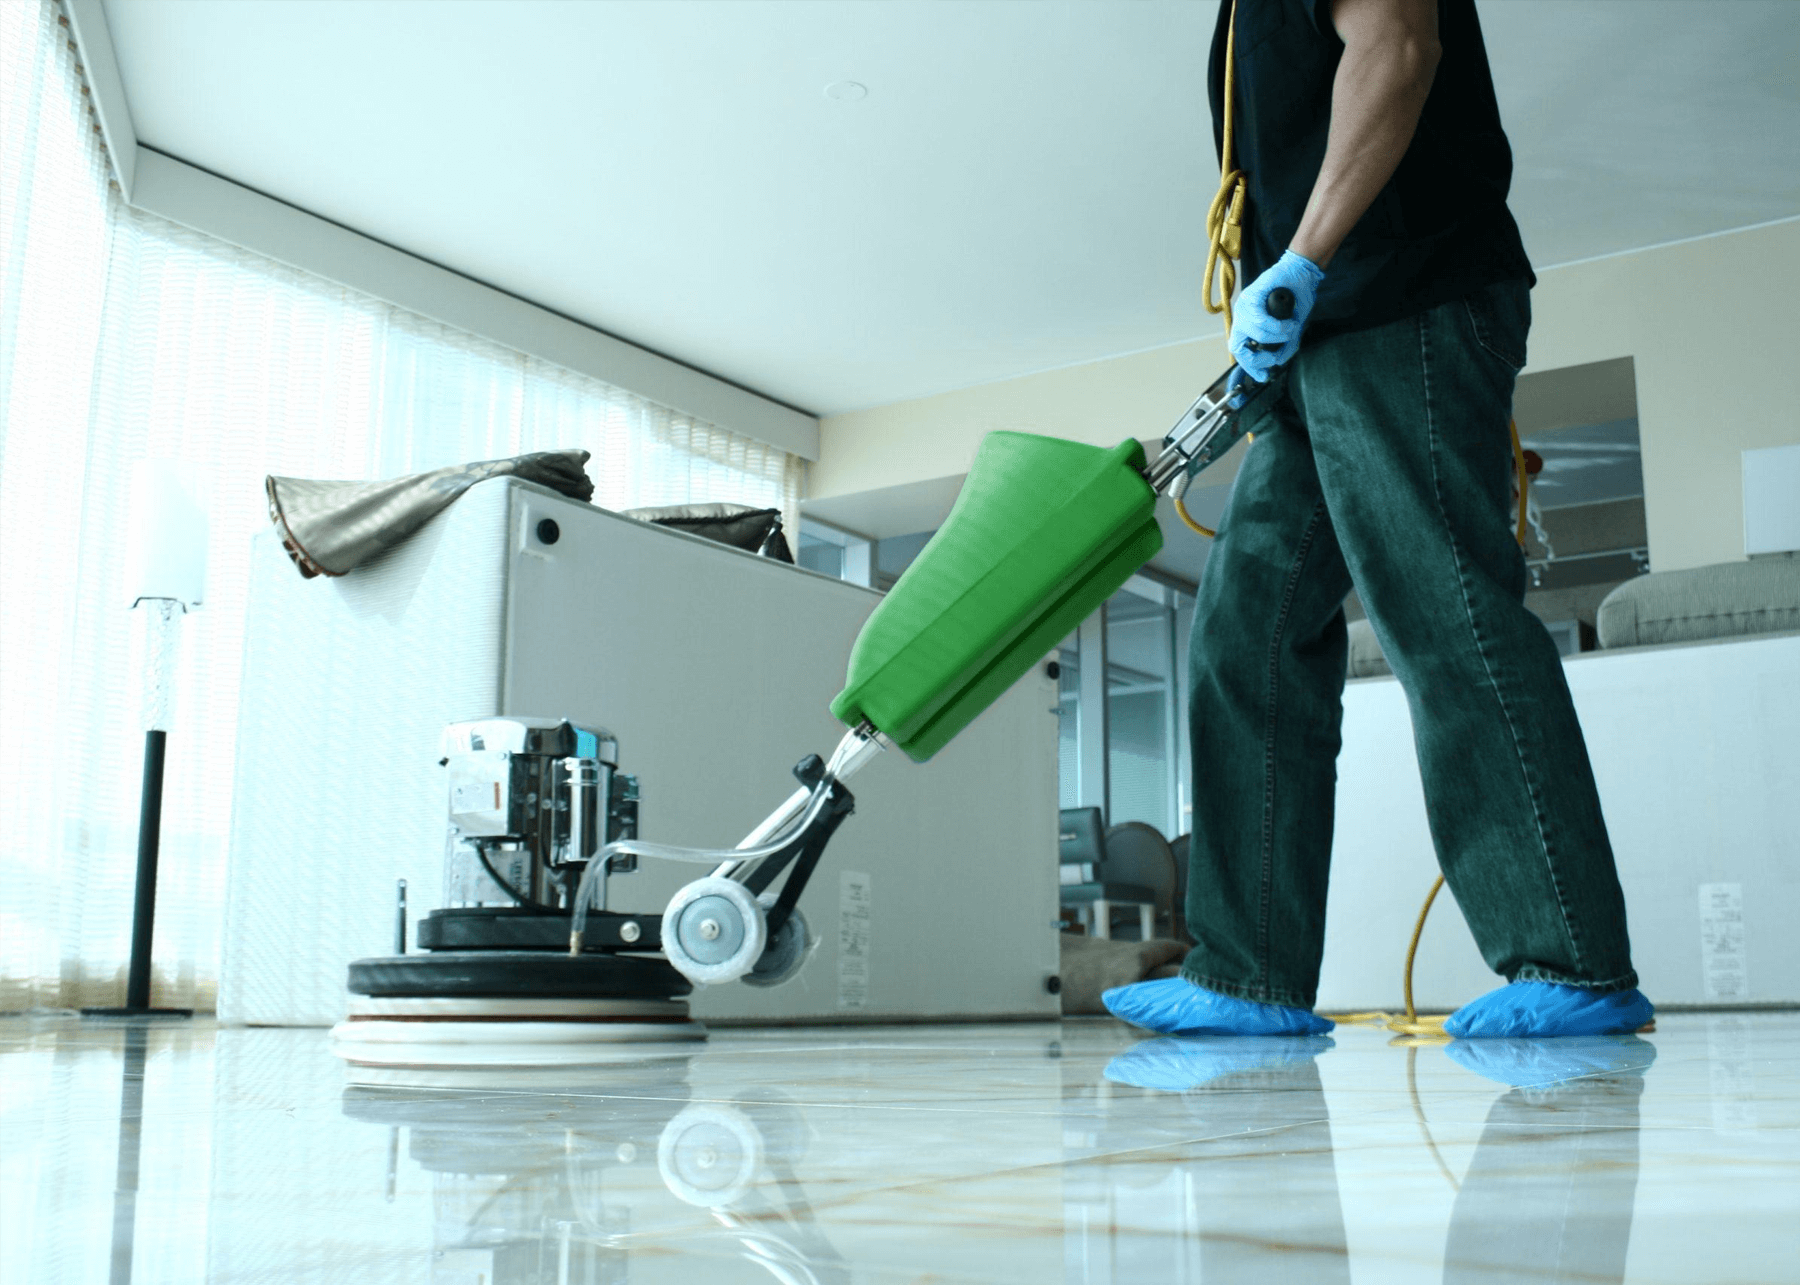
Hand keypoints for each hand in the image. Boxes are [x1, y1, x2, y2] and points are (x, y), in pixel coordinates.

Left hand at [1229, 250, 1324, 382]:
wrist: (1302, 274)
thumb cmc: (1295, 298)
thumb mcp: (1292, 328)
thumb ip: (1285, 346)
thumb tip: (1279, 361)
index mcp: (1248, 324)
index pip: (1240, 350)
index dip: (1250, 366)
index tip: (1262, 376)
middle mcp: (1242, 316)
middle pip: (1238, 346)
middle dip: (1257, 357)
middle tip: (1274, 357)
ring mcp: (1245, 305)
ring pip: (1255, 334)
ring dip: (1277, 338)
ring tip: (1290, 330)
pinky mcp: (1252, 295)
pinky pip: (1260, 320)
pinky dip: (1276, 326)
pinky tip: (1288, 324)